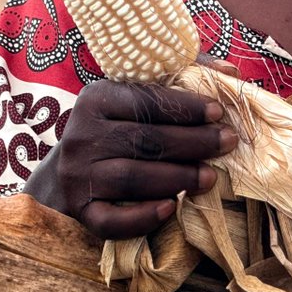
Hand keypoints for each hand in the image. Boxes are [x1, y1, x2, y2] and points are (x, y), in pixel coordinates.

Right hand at [23, 59, 239, 239]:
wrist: (62, 174)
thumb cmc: (113, 129)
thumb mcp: (135, 97)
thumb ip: (180, 80)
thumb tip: (228, 72)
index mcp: (96, 99)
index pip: (146, 101)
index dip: (185, 107)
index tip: (218, 112)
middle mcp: (82, 134)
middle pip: (145, 139)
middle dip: (193, 142)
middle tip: (228, 143)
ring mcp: (77, 174)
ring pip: (132, 178)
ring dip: (177, 178)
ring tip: (211, 177)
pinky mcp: (78, 210)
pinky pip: (111, 220)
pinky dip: (143, 217)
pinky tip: (171, 208)